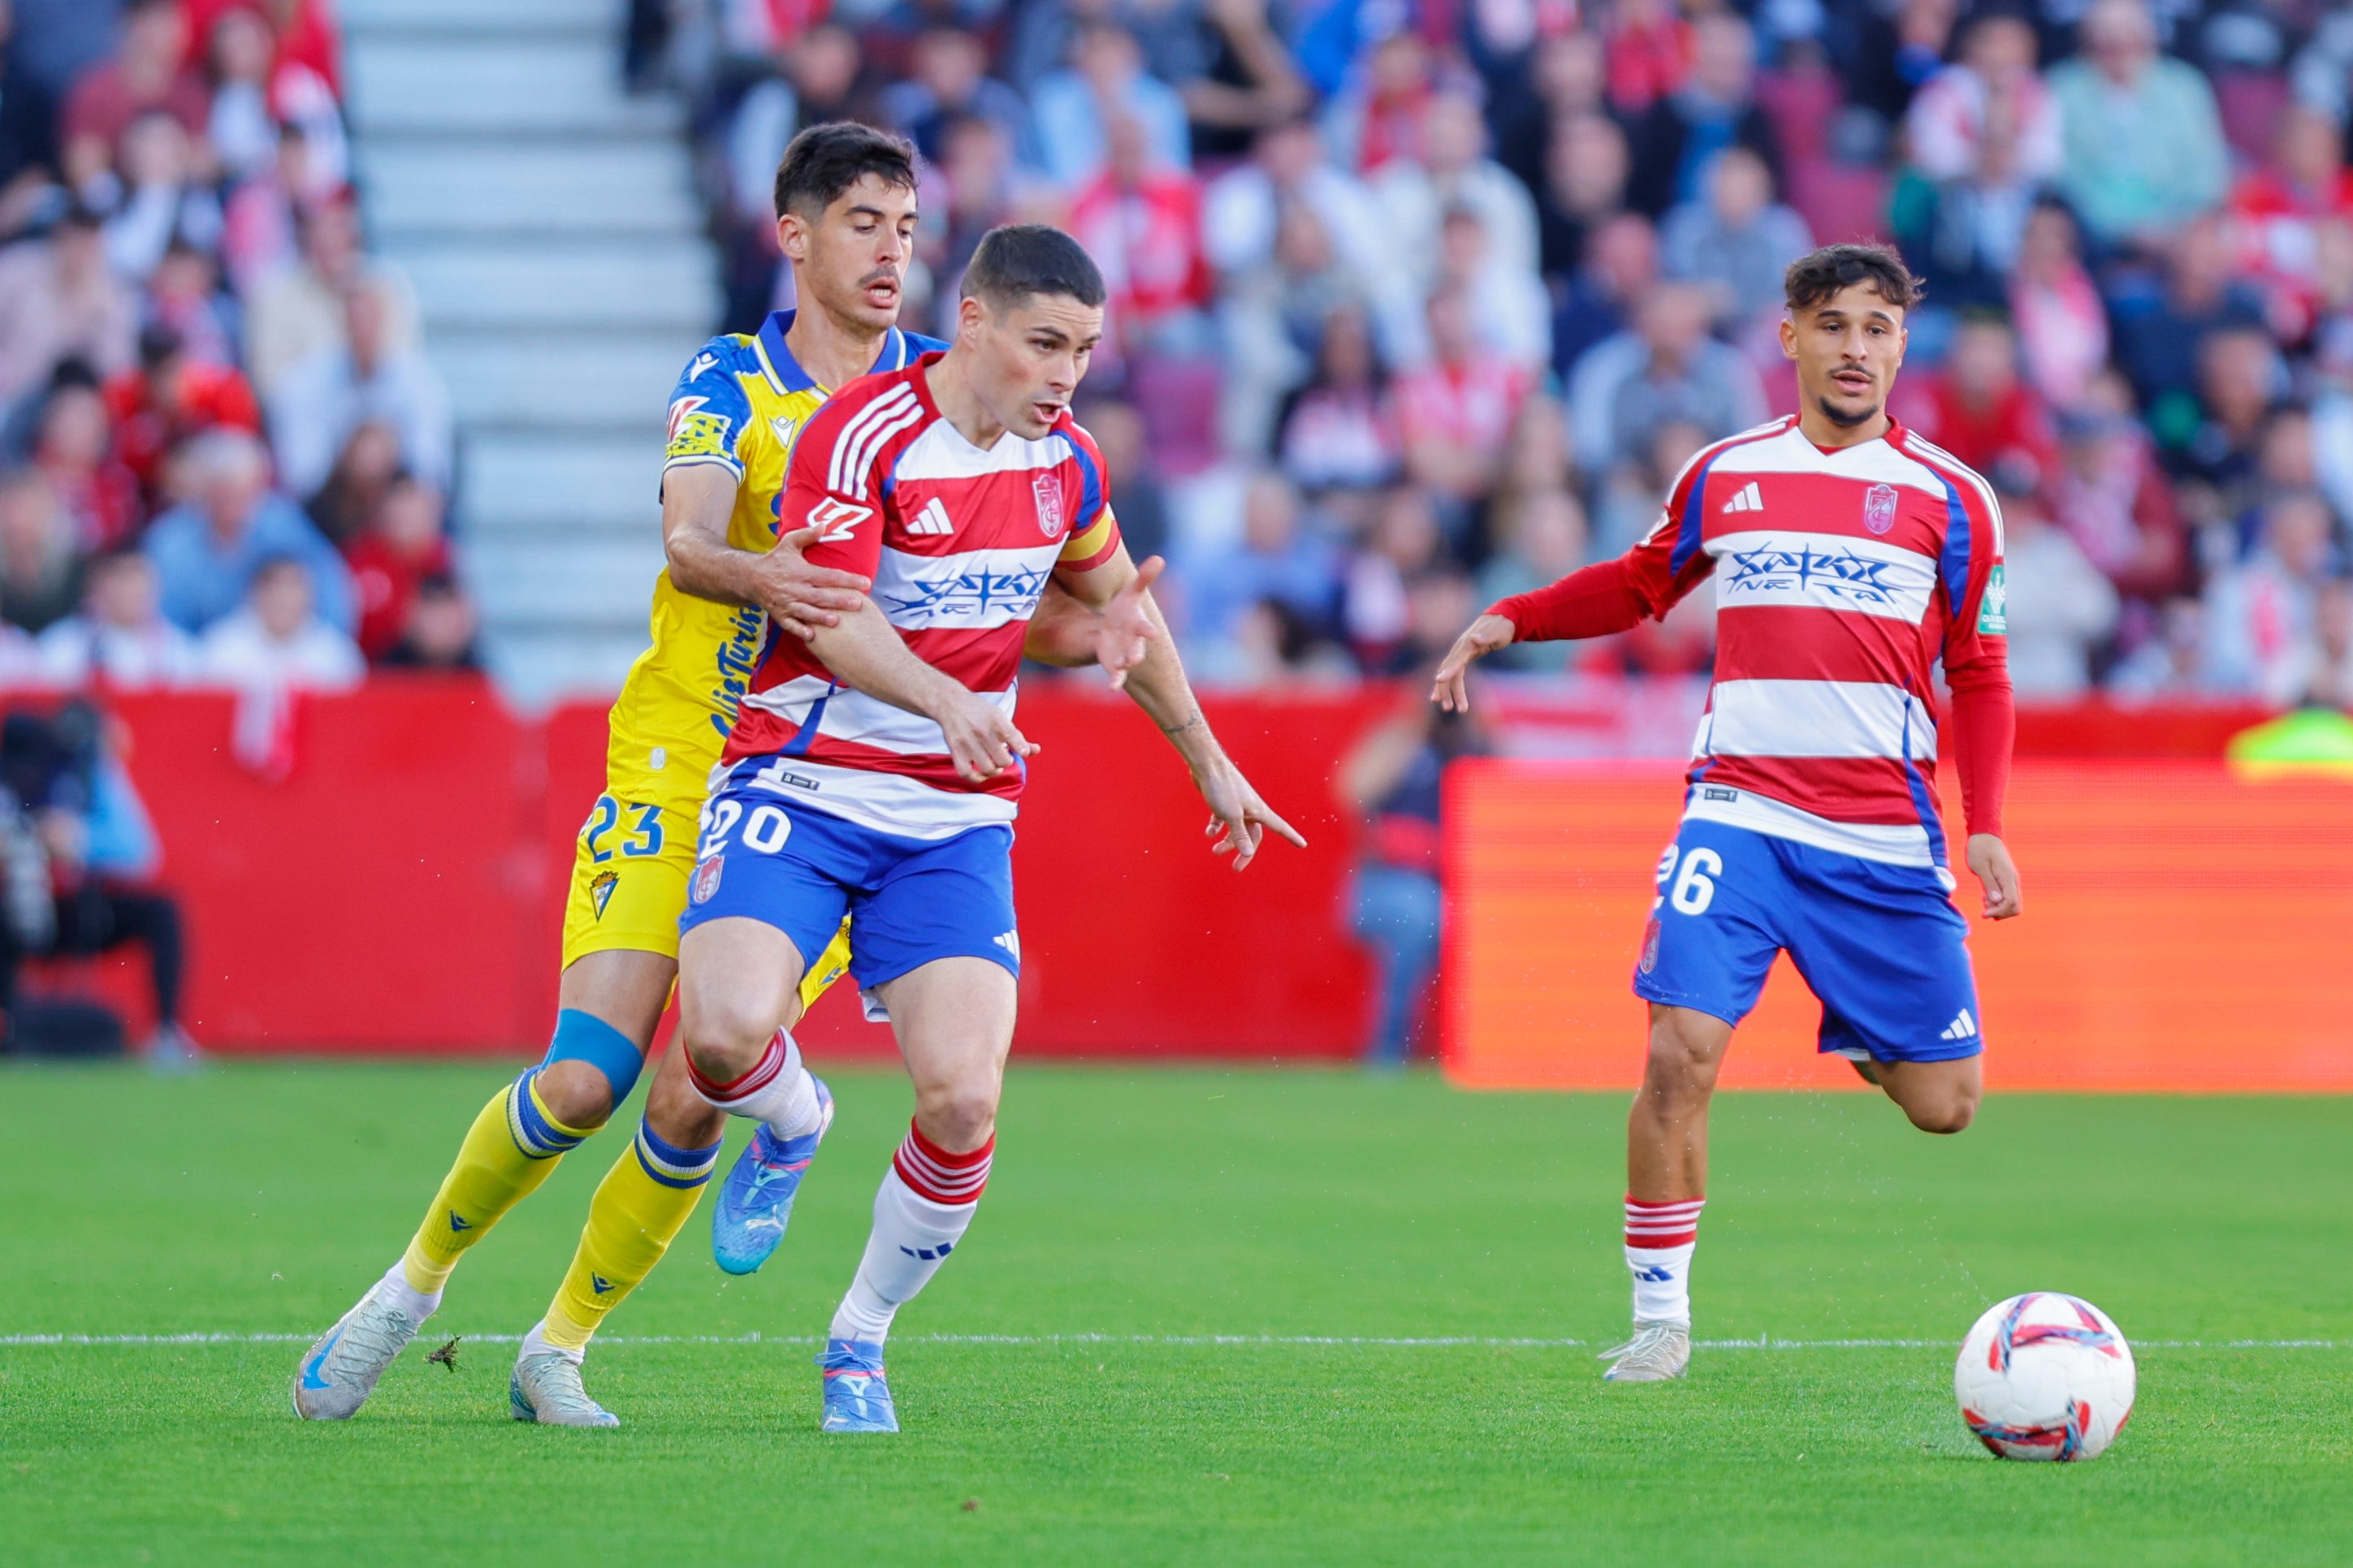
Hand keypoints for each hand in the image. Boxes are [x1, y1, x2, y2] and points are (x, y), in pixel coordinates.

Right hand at [756, 525, 871, 639]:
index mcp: (802, 571)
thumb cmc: (775, 560)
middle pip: (820, 596)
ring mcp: (787, 604)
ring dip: (820, 617)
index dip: (848, 579)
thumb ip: (807, 535)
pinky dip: (799, 630)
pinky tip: (812, 636)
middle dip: (838, 600)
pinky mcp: (780, 615)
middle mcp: (795, 588)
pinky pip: (790, 625)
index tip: (866, 582)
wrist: (750, 577)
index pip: (829, 575)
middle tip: (857, 604)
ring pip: (806, 612)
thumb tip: (825, 525)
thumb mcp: (789, 543)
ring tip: (836, 621)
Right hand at [934, 689, 1038, 783]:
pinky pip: (967, 773)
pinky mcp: (956, 750)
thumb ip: (1018, 737)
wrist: (951, 703)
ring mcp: (968, 742)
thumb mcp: (1000, 718)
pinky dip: (977, 777)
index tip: (1023, 752)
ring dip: (995, 771)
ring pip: (988, 769)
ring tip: (995, 765)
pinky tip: (981, 773)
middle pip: (1003, 760)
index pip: (1013, 737)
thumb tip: (1036, 750)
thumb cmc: (981, 713)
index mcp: (997, 720)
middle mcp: (982, 731)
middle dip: (1007, 761)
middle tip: (1003, 757)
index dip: (1022, 749)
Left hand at [1094, 555, 1163, 689]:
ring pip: (1126, 662)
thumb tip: (1159, 558)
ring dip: (1124, 666)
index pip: (1144, 627)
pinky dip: (1116, 681)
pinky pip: (1117, 676)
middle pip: (1137, 649)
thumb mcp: (1130, 594)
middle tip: (1135, 659)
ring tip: (1122, 668)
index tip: (1153, 633)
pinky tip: (1112, 688)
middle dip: (1136, 653)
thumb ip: (1144, 579)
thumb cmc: (1124, 611)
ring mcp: (1124, 655)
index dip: (1148, 630)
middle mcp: (1133, 643)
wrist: (1113, 630)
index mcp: (1137, 625)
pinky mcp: (1113, 665)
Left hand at [1193, 758, 1307, 870]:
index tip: (1303, 845)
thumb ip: (1239, 834)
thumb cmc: (1222, 787)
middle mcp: (1250, 809)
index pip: (1280, 826)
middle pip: (1252, 836)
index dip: (1292, 836)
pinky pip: (1222, 820)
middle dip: (1245, 852)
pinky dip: (1216, 828)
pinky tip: (1209, 832)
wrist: (1206, 764)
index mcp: (1258, 811)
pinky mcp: (1222, 802)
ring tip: (1215, 851)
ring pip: (1235, 829)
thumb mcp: (1231, 815)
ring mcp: (1236, 805)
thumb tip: (1249, 853)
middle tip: (1236, 868)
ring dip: (1227, 842)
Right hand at [1429, 613, 1516, 711]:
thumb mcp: (1498, 632)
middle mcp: (1460, 649)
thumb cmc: (1501, 628)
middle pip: (1449, 670)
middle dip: (1446, 689)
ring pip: (1451, 676)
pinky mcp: (1463, 658)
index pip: (1456, 659)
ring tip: (1449, 708)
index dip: (1448, 670)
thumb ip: (1486, 636)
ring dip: (1449, 692)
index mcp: (1467, 643)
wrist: (1500, 620)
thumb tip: (1474, 638)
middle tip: (1447, 707)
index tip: (1439, 680)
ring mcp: (1460, 654)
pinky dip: (1452, 687)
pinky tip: (1450, 700)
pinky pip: (1455, 675)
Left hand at [1965, 833, 2021, 919]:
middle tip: (1984, 907)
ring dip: (1998, 907)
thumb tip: (1996, 901)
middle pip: (2015, 907)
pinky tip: (1986, 896)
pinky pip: (2007, 896)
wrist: (1984, 834)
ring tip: (1983, 900)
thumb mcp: (1979, 866)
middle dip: (2000, 912)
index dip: (1999, 912)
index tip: (1983, 913)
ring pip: (2012, 903)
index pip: (2011, 903)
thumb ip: (1989, 883)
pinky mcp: (2006, 879)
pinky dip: (1998, 901)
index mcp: (2007, 877)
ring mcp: (2011, 880)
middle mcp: (2013, 880)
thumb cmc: (1979, 848)